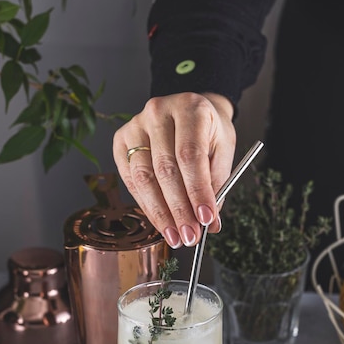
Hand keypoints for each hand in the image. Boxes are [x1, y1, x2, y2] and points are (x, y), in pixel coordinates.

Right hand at [113, 92, 235, 247]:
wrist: (190, 111)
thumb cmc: (208, 130)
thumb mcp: (223, 151)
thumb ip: (217, 185)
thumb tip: (209, 223)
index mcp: (190, 108)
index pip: (190, 156)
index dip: (197, 191)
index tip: (205, 219)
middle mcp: (158, 112)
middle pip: (164, 169)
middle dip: (178, 209)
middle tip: (189, 236)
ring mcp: (135, 125)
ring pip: (143, 178)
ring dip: (160, 213)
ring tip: (175, 236)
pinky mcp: (121, 141)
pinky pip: (131, 180)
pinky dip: (147, 205)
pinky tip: (161, 221)